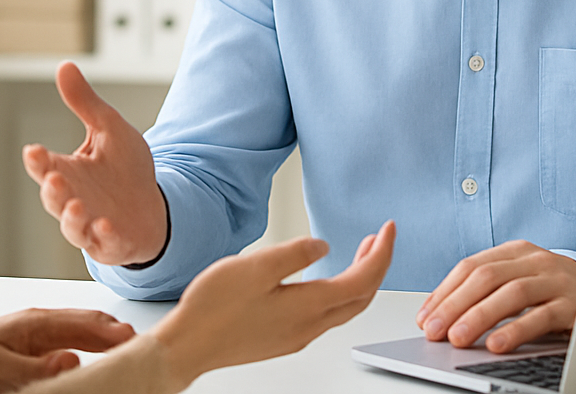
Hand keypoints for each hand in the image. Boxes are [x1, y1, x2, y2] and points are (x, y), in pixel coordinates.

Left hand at [0, 307, 134, 391]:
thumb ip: (33, 366)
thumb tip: (72, 361)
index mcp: (35, 322)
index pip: (85, 322)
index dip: (113, 330)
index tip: (137, 340)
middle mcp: (41, 327)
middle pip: (90, 325)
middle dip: (118, 332)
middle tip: (146, 345)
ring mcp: (38, 340)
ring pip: (83, 337)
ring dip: (107, 342)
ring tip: (131, 352)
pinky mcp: (32, 356)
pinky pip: (69, 351)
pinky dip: (90, 353)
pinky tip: (99, 362)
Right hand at [22, 61, 167, 265]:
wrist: (153, 204)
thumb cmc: (125, 168)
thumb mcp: (109, 129)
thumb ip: (86, 103)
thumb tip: (65, 66)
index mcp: (68, 171)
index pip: (45, 166)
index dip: (37, 161)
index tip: (33, 150)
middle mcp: (73, 199)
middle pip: (53, 198)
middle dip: (52, 190)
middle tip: (54, 178)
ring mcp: (89, 224)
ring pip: (71, 226)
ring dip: (71, 218)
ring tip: (77, 206)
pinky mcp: (109, 243)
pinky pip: (102, 243)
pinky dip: (102, 236)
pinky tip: (107, 225)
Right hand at [153, 221, 395, 388]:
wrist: (187, 346)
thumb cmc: (213, 309)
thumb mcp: (255, 267)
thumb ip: (295, 253)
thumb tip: (324, 246)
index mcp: (308, 306)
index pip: (363, 279)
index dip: (382, 252)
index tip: (388, 229)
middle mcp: (309, 326)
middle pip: (361, 298)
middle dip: (376, 266)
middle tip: (379, 239)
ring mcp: (297, 335)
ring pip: (345, 308)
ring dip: (359, 280)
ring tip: (360, 253)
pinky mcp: (284, 338)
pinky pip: (326, 315)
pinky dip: (339, 293)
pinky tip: (326, 280)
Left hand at [416, 240, 575, 352]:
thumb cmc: (554, 292)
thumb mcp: (520, 281)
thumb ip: (488, 291)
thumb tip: (441, 315)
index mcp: (516, 251)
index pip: (470, 266)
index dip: (444, 292)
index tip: (425, 317)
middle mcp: (535, 260)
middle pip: (486, 277)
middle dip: (455, 304)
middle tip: (434, 330)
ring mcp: (555, 280)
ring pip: (511, 293)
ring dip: (479, 316)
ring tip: (458, 338)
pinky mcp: (573, 304)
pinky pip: (541, 316)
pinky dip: (516, 330)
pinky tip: (497, 344)